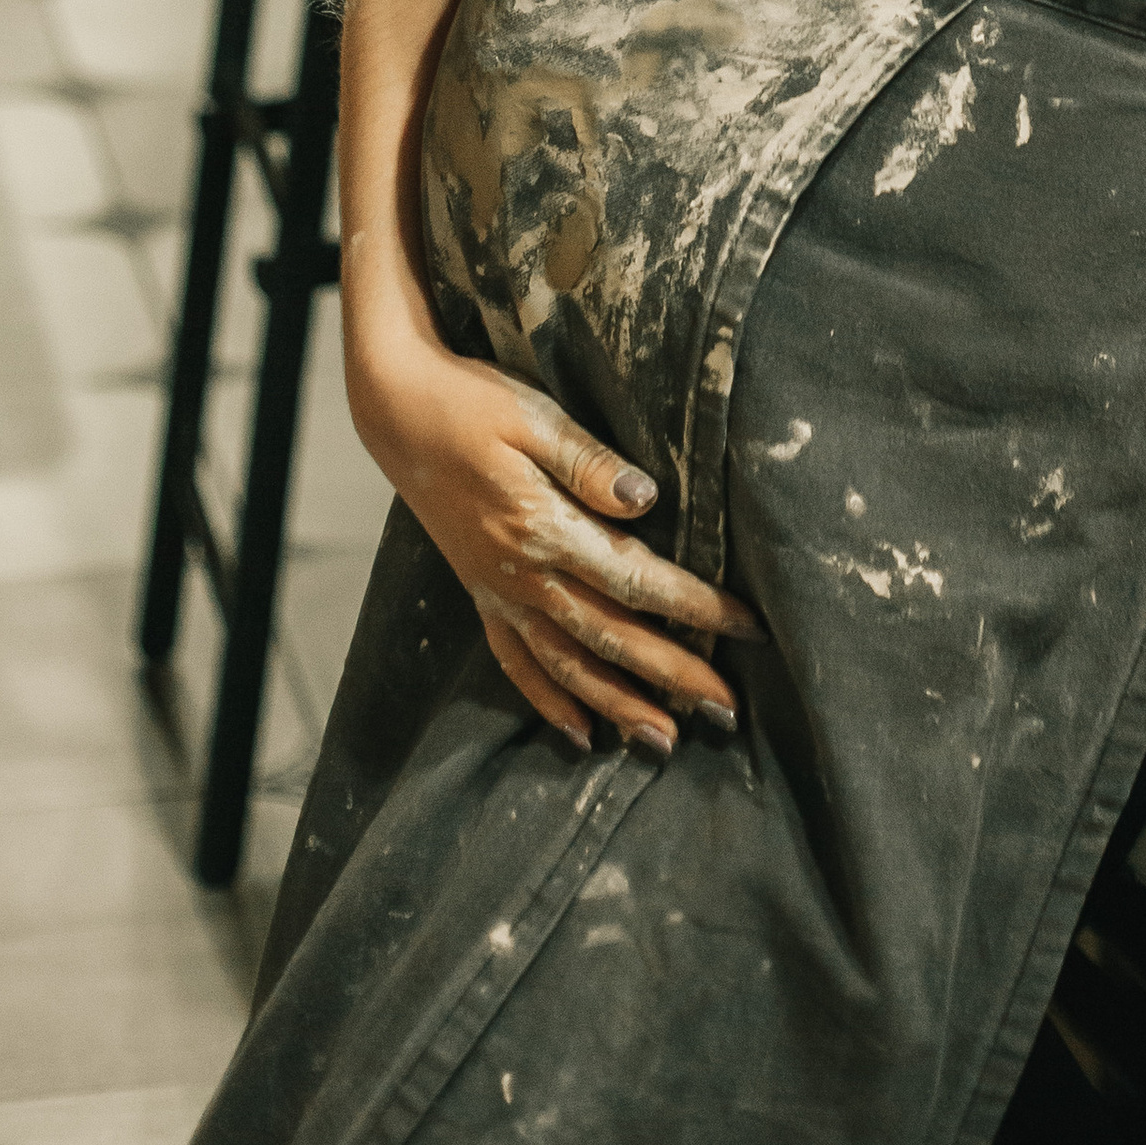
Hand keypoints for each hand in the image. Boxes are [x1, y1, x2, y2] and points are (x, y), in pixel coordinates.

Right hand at [354, 339, 760, 758]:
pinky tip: (579, 733)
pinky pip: (516, 661)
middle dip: (673, 676)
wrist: (396, 412)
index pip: (637, 579)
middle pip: (611, 637)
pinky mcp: (480, 593)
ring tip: (664, 741)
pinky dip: (548, 701)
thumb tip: (646, 499)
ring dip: (617, 705)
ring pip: (567, 664)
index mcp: (545, 528)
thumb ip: (589, 462)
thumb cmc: (471, 403)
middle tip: (727, 711)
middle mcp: (523, 574)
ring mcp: (499, 591)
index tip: (748, 628)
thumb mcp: (533, 416)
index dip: (696, 607)